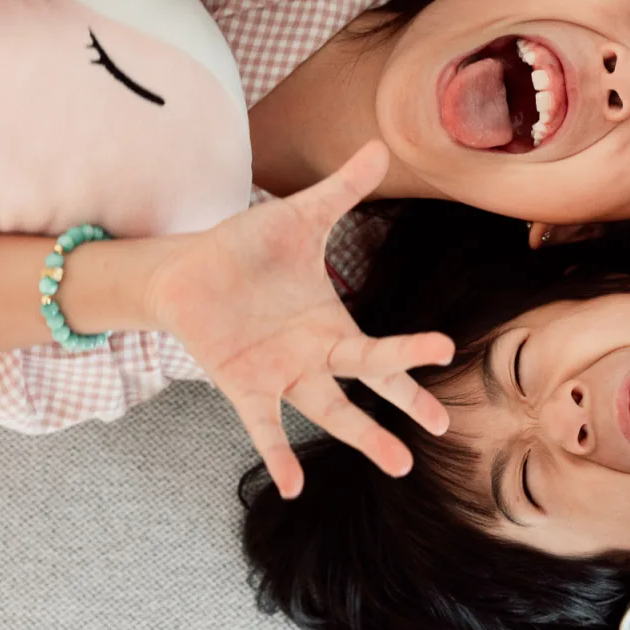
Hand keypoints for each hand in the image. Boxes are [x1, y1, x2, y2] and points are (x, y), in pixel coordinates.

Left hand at [145, 142, 454, 495]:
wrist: (184, 270)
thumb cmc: (244, 247)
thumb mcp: (300, 216)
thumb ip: (341, 190)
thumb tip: (378, 144)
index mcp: (333, 325)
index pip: (382, 346)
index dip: (412, 351)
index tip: (446, 349)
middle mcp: (315, 357)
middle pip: (368, 385)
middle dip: (404, 404)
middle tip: (440, 425)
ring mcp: (280, 375)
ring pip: (329, 412)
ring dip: (363, 437)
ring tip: (399, 465)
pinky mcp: (242, 385)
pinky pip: (264, 426)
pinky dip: (278, 454)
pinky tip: (294, 485)